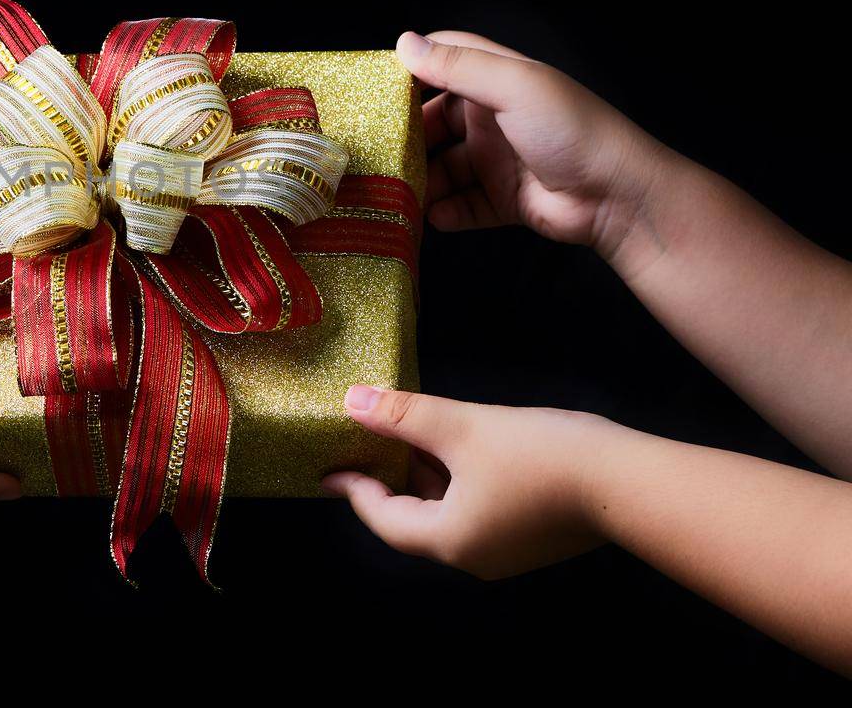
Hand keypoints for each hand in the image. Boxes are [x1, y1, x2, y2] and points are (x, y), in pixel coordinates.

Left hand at [322, 386, 618, 578]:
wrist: (629, 480)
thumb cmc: (540, 455)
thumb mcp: (462, 427)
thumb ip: (404, 416)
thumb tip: (352, 401)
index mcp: (449, 540)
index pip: (384, 518)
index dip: (355, 488)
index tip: (329, 471)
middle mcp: (475, 557)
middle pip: (415, 519)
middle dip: (392, 478)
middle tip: (371, 442)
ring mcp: (509, 552)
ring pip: (449, 513)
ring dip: (428, 476)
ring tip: (414, 433)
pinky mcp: (536, 537)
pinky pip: (479, 512)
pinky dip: (459, 482)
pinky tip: (462, 445)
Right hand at [395, 30, 667, 260]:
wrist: (619, 197)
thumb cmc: (572, 130)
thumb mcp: (514, 87)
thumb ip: (458, 66)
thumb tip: (404, 43)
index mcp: (497, 81)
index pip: (445, 61)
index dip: (410, 69)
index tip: (374, 85)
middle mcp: (493, 118)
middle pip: (434, 120)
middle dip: (407, 135)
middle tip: (374, 148)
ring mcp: (497, 160)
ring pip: (443, 168)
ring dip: (421, 180)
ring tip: (395, 190)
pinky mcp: (503, 200)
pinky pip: (462, 205)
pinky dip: (445, 211)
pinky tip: (431, 216)